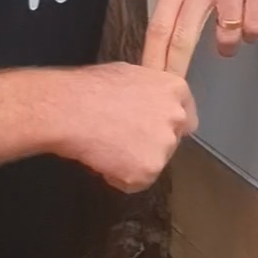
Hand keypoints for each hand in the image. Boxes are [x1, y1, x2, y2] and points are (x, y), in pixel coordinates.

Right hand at [60, 63, 196, 192]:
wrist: (70, 109)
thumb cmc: (90, 88)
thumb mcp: (130, 75)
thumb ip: (149, 93)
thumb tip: (145, 103)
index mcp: (175, 90)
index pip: (187, 117)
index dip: (169, 126)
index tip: (156, 132)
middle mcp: (176, 118)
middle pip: (171, 141)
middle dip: (150, 144)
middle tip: (121, 139)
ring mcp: (164, 146)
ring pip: (152, 162)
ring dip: (132, 161)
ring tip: (106, 147)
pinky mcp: (148, 170)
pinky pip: (134, 182)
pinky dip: (118, 177)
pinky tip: (102, 160)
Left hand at [142, 0, 257, 76]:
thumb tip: (171, 7)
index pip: (159, 26)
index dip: (152, 58)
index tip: (149, 77)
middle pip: (183, 39)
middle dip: (176, 70)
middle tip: (176, 88)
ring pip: (226, 38)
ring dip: (225, 47)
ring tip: (226, 41)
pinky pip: (255, 26)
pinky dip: (252, 32)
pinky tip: (249, 22)